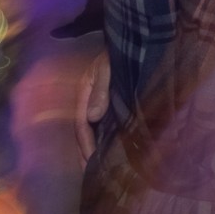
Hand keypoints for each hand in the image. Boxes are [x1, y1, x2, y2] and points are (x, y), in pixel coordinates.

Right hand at [75, 49, 109, 163]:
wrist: (134, 40)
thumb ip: (100, 90)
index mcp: (84, 91)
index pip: (81, 123)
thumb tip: (92, 116)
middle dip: (86, 151)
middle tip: (91, 173)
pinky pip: (103, 124)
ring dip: (93, 147)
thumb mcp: (108, 67)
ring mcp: (98, 101)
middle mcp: (88, 99)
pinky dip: (103, 139)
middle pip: (83, 130)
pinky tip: (109, 150)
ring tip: (97, 168)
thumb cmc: (119, 53)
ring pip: (93, 129)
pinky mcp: (109, 102)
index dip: (85, 143)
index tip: (90, 160)